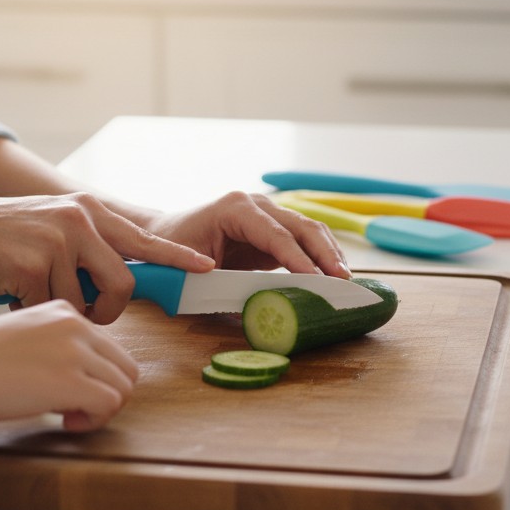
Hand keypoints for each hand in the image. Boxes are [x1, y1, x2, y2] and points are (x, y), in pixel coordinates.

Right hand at [0, 193, 213, 323]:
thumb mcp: (50, 230)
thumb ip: (85, 245)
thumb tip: (118, 278)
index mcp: (87, 211)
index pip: (143, 238)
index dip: (175, 255)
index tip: (206, 265)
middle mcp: (78, 218)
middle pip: (123, 282)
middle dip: (108, 311)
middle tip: (86, 316)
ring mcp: (55, 238)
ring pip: (83, 302)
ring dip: (60, 312)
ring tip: (29, 295)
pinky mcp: (32, 263)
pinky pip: (50, 309)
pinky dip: (31, 312)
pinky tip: (10, 295)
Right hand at [0, 300, 138, 431]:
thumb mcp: (24, 339)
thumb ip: (57, 351)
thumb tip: (83, 385)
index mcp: (63, 311)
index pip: (109, 348)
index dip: (98, 378)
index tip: (71, 393)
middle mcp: (74, 325)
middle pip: (125, 366)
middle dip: (108, 394)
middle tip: (76, 411)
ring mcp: (74, 350)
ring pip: (124, 386)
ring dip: (102, 410)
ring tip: (69, 417)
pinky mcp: (69, 379)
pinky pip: (110, 404)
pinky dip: (95, 421)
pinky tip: (66, 422)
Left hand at [141, 191, 350, 277]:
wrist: (163, 235)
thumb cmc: (171, 250)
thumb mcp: (189, 267)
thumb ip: (220, 283)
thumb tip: (258, 304)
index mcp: (235, 209)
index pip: (276, 234)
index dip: (299, 258)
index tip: (318, 280)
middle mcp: (256, 204)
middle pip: (301, 226)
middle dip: (325, 254)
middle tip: (344, 282)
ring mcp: (267, 213)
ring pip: (309, 229)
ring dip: (330, 254)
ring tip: (346, 281)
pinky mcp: (273, 228)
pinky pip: (303, 240)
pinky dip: (321, 256)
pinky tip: (333, 275)